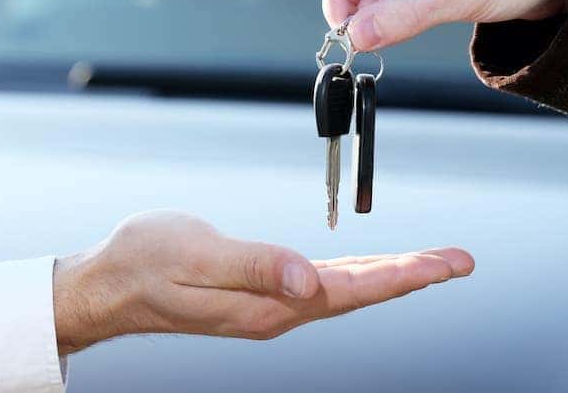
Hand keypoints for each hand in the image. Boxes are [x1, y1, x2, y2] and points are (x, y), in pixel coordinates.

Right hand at [52, 210, 472, 353]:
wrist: (107, 285)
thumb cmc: (144, 264)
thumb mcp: (195, 255)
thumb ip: (256, 266)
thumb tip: (311, 282)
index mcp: (268, 305)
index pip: (352, 291)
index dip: (403, 278)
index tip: (445, 265)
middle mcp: (278, 311)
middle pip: (361, 293)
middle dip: (415, 276)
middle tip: (460, 260)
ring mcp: (271, 305)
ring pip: (348, 290)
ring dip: (393, 277)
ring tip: (433, 264)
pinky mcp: (262, 293)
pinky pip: (325, 285)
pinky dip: (359, 276)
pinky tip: (374, 271)